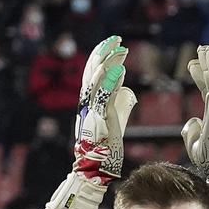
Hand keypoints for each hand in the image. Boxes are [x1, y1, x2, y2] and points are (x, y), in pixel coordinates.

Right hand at [72, 35, 136, 185]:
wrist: (94, 170)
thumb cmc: (103, 147)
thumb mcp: (110, 117)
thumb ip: (115, 100)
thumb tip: (123, 82)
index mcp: (86, 103)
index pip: (91, 73)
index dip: (99, 56)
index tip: (110, 42)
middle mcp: (85, 105)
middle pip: (92, 73)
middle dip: (104, 53)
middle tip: (117, 39)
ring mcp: (92, 113)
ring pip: (97, 82)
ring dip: (110, 64)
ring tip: (121, 49)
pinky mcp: (100, 121)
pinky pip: (105, 99)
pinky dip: (112, 83)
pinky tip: (121, 71)